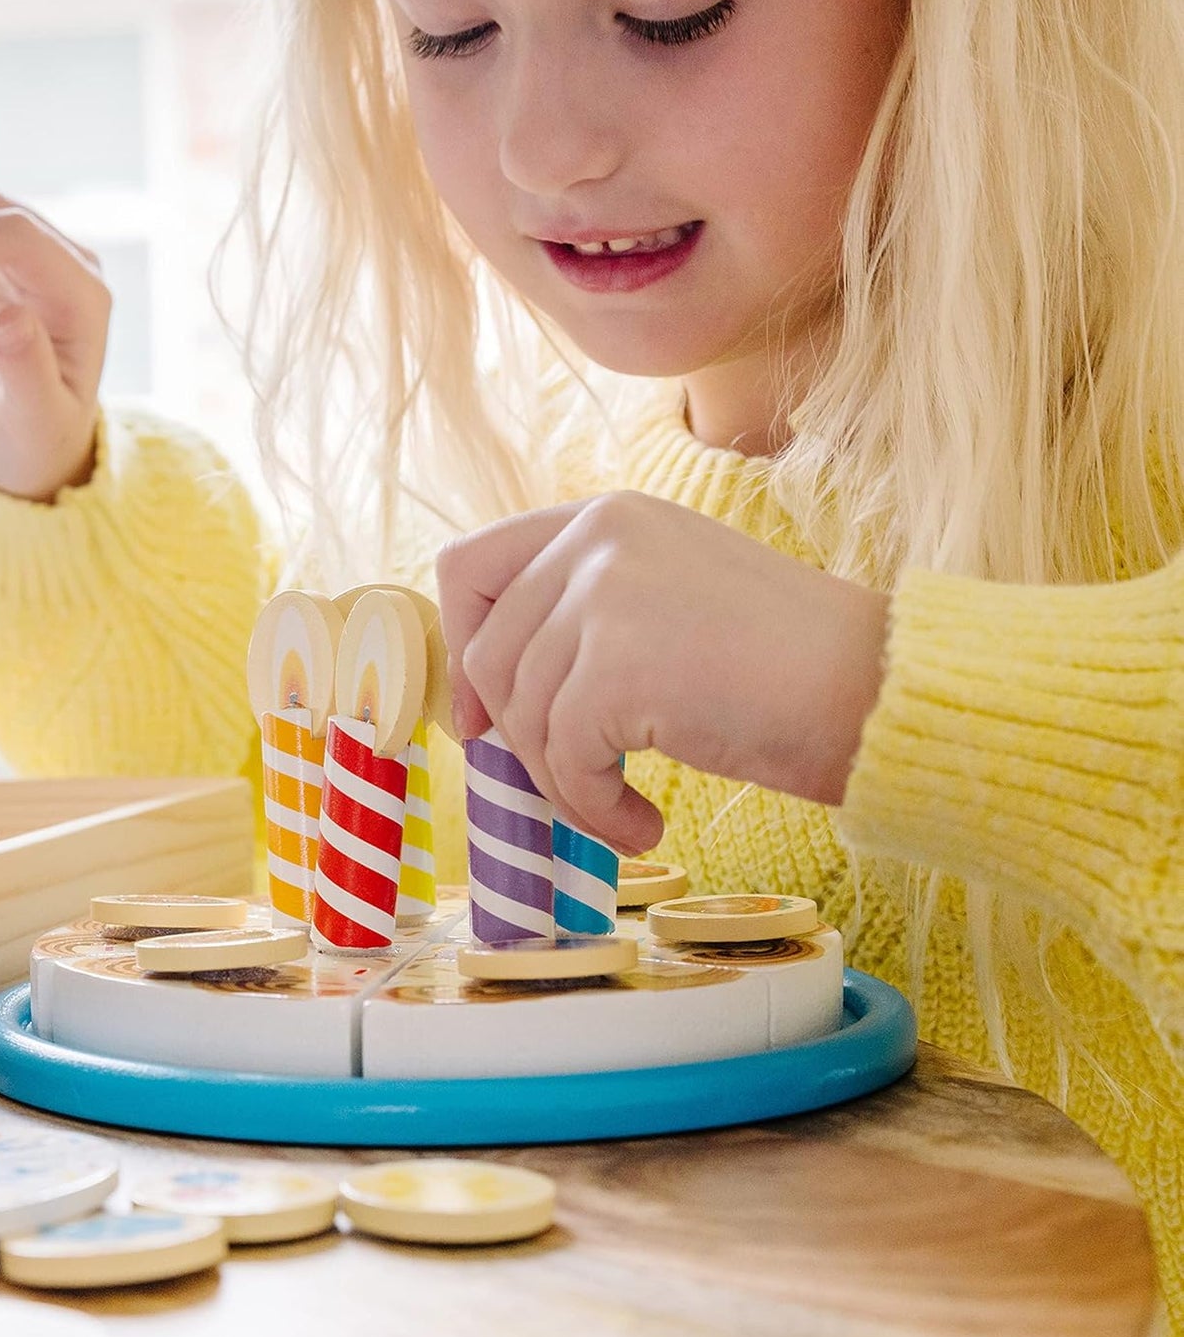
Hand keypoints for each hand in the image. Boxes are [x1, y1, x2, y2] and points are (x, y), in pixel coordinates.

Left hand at [435, 492, 889, 853]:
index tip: (483, 712)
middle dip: (518, 734)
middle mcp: (597, 537)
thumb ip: (582, 618)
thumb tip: (486, 695)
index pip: (471, 564)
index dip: (462, 646)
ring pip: (522, 712)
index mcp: (605, 516)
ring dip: (564, 780)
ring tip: (622, 806)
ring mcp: (605, 594)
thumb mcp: (666, 602)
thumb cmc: (782, 665)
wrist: (875, 688)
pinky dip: (593, 807)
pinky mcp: (618, 665)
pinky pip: (563, 759)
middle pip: (488, 653)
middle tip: (570, 778)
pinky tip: (642, 820)